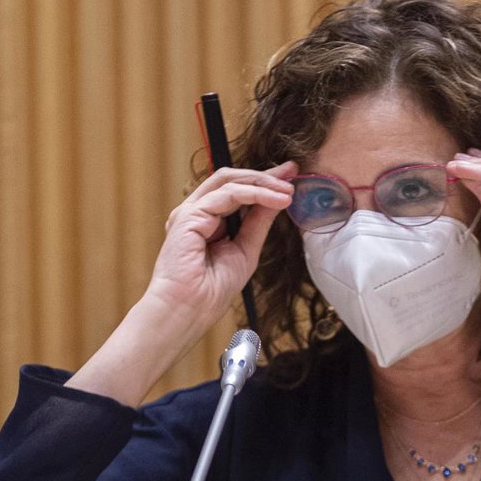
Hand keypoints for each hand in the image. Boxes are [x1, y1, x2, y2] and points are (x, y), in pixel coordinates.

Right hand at [144, 161, 296, 326]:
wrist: (190, 309)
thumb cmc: (212, 289)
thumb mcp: (246, 249)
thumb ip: (258, 222)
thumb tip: (278, 200)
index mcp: (208, 220)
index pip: (237, 190)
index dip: (264, 181)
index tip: (290, 175)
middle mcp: (197, 212)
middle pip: (231, 179)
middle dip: (264, 174)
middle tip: (291, 172)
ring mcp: (191, 212)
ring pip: (229, 181)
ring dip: (263, 183)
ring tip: (288, 191)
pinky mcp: (189, 215)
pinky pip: (227, 194)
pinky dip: (255, 194)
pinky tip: (275, 199)